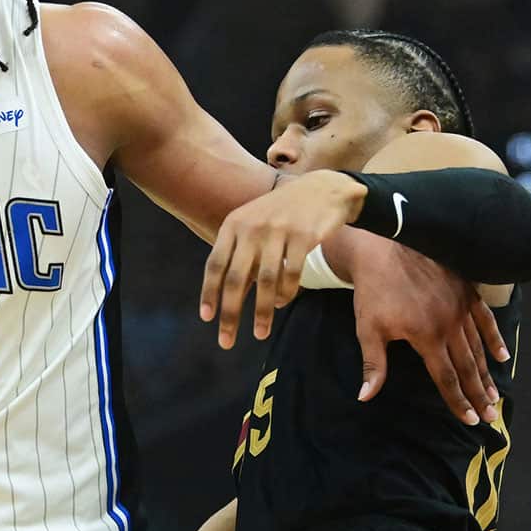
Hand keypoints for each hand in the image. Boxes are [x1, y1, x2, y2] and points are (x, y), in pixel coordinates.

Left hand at [200, 171, 365, 348]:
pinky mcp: (304, 235)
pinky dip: (286, 294)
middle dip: (230, 313)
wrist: (323, 189)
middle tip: (226, 341)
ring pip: (265, 281)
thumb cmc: (283, 214)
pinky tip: (282, 303)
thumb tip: (225, 297)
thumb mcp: (253, 225)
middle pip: (235, 278)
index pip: (215, 264)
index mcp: (234, 224)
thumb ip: (239, 255)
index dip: (209, 293)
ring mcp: (278, 230)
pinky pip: (292, 274)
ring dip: (261, 312)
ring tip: (260, 333)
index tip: (207, 318)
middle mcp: (252, 227)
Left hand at [347, 234, 507, 424]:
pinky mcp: (466, 291)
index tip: (471, 419)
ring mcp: (460, 307)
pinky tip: (502, 355)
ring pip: (478, 346)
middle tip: (491, 415)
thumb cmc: (373, 290)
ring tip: (494, 394)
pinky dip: (494, 338)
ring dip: (487, 372)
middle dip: (479, 394)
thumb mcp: (368, 329)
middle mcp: (449, 324)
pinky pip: (485, 319)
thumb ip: (373, 364)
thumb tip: (366, 396)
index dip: (459, 401)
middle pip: (467, 367)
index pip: (446, 377)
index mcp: (426, 337)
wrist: (385, 247)